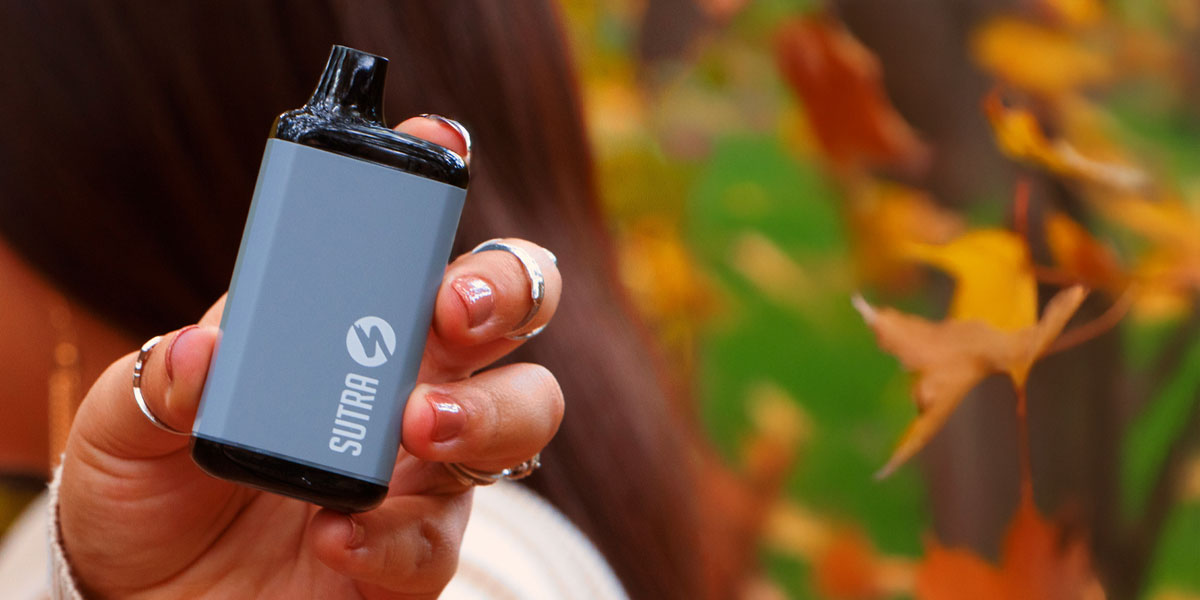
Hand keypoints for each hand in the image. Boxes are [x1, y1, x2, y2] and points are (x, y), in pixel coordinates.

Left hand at [58, 117, 563, 598]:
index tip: (435, 144)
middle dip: (505, 287)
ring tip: (420, 425)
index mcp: (347, 327)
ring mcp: (425, 468)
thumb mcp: (126, 427)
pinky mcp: (417, 554)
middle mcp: (409, 382)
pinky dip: (399, 533)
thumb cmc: (153, 494)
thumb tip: (200, 348)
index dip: (435, 184)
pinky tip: (338, 536)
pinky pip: (442, 537)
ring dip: (487, 408)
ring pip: (525, 412)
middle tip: (454, 303)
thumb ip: (157, 383)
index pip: (411, 242)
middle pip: (510, 307)